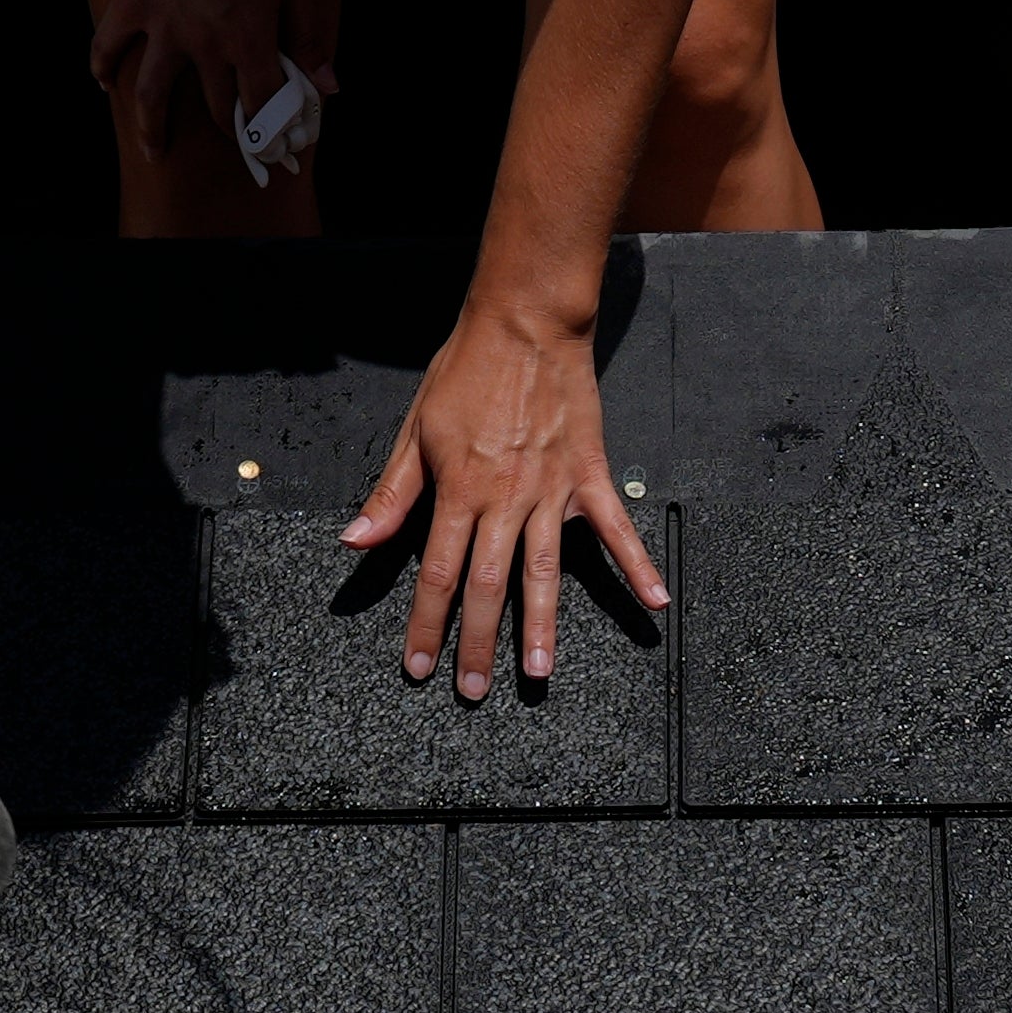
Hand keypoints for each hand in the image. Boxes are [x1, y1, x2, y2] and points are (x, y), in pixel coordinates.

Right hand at [90, 0, 330, 167]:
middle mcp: (203, 42)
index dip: (274, 134)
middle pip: (216, 104)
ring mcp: (162, 25)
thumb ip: (306, 31)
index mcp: (249, 36)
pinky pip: (109, 44)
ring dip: (153, 128)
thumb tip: (325, 84)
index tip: (281, 150)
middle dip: (232, 131)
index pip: (263, 104)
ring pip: (151, 95)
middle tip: (238, 144)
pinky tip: (104, 83)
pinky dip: (103, 67)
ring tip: (156, 150)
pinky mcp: (129, 0)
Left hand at [342, 299, 668, 693]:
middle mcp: (505, 499)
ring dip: (542, 626)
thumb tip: (357, 540)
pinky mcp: (588, 476)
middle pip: (489, 586)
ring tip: (539, 673)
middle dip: (479, 644)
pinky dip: (636, 565)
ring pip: (545, 572)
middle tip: (475, 690)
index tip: (418, 666)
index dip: (425, 624)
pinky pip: (613, 529)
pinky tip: (654, 602)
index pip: (438, 573)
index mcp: (459, 490)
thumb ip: (392, 494)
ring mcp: (551, 491)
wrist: (524, 322)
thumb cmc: (465, 370)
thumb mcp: (416, 429)